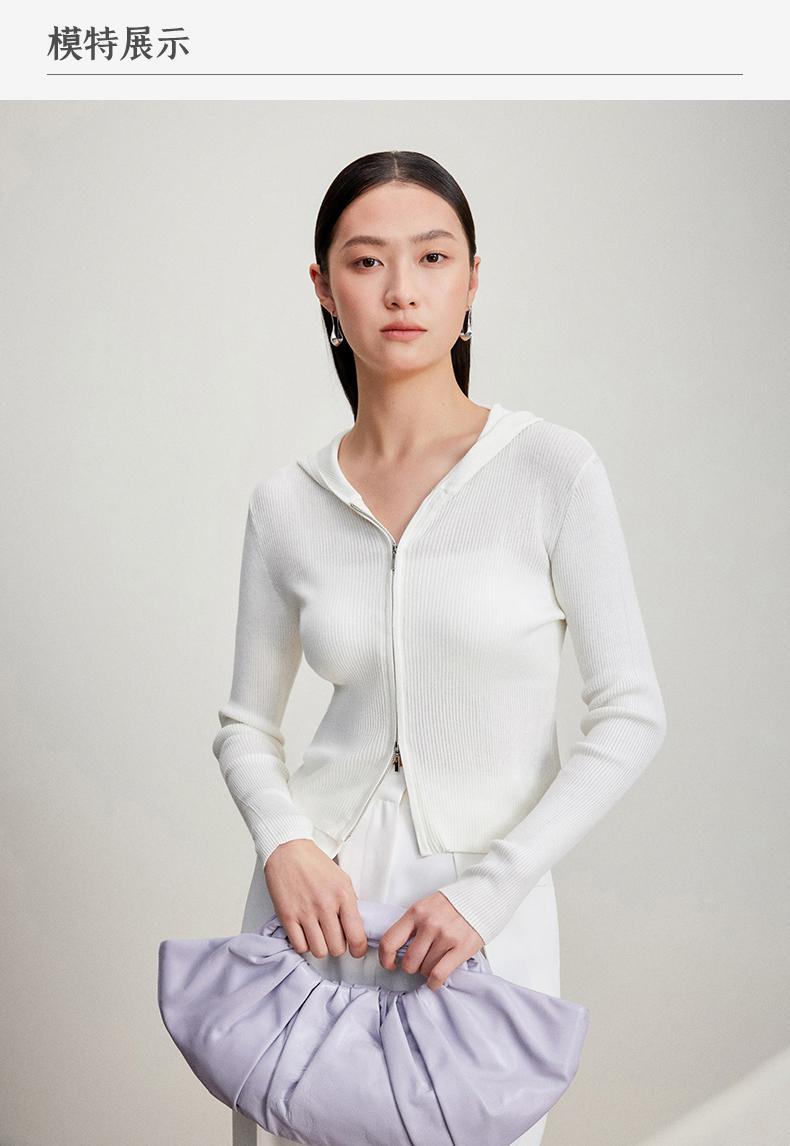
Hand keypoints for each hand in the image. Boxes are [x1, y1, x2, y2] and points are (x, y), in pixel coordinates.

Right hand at [263, 839, 368, 960]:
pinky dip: (304, 944)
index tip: (356, 949)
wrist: (288, 850)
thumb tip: (355, 927)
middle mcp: (325, 905)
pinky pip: (300, 946)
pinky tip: (305, 934)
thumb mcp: (342, 879)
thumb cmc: (315, 864)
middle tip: (334, 937)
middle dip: (337, 946)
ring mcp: (305, 912)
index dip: (358, 950)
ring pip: (319, 951)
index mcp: (343, 895)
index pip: (357, 936)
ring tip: (319, 936)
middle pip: (337, 948)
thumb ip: (350, 903)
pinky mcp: (287, 916)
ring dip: (320, 947)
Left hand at [377, 891, 484, 991]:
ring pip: (424, 969)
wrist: (482, 896)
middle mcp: (429, 924)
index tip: (389, 964)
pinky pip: (439, 974)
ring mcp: (445, 936)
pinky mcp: (461, 947)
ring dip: (426, 972)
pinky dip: (434, 982)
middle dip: (411, 967)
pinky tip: (435, 980)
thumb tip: (397, 948)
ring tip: (433, 964)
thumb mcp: (427, 905)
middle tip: (418, 963)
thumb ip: (413, 923)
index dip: (385, 958)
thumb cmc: (453, 903)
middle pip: (409, 961)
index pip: (389, 940)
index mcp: (416, 912)